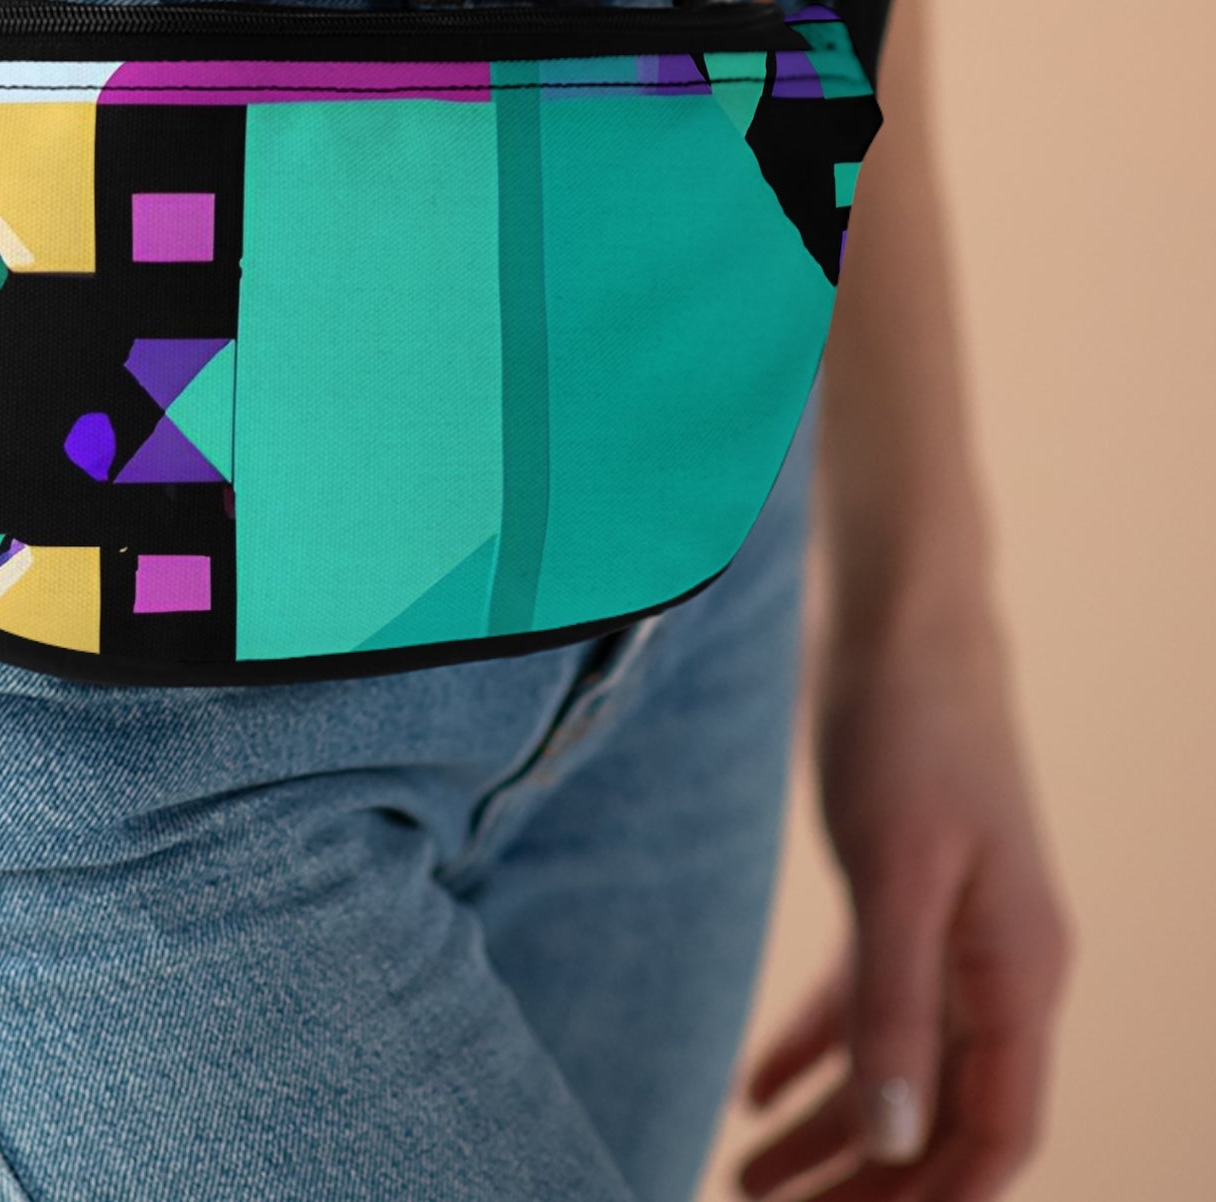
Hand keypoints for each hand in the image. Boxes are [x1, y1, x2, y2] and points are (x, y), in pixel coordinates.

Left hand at [737, 572, 1072, 1200]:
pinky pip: (866, 1000)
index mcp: (1021, 971)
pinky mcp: (903, 890)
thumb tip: (898, 1143)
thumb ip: (896, 1002)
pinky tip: (754, 1091)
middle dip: (864, 1184)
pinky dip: (814, 1050)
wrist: (901, 617)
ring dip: (828, 1132)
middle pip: (939, 1114)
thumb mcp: (897, 869)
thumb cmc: (909, 729)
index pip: (995, 1133)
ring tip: (742, 1179)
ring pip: (897, 1065)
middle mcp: (998, 964)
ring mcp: (953, 927)